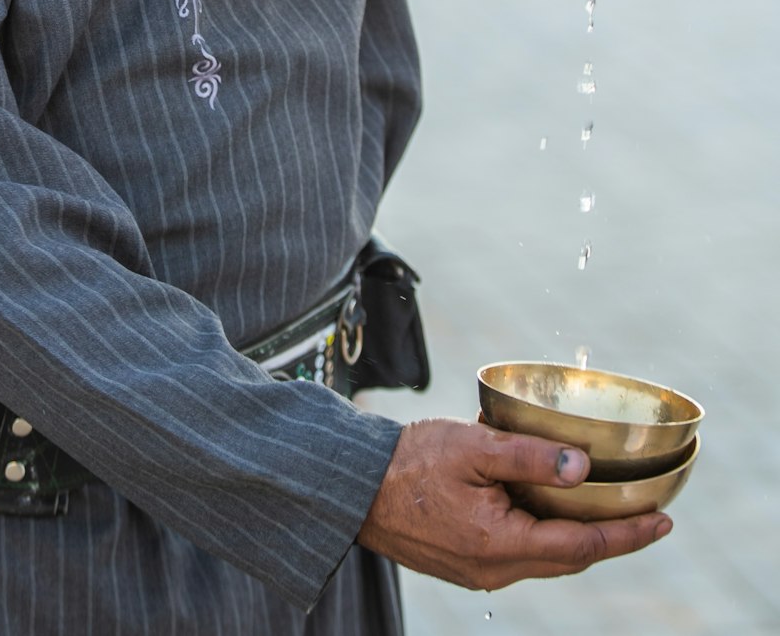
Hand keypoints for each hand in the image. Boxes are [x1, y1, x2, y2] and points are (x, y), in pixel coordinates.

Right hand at [357, 418, 671, 590]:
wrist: (353, 487)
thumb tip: (583, 468)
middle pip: (569, 557)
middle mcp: (493, 570)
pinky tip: (544, 505)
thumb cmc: (408, 460)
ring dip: (576, 536)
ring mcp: (478, 572)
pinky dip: (542, 533)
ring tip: (602, 508)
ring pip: (544, 557)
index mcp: (499, 544)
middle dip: (610, 538)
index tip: (664, 521)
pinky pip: (518, 553)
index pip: (582, 544)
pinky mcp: (464, 564)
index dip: (628, 534)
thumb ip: (528, 456)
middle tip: (646, 515)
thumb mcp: (472, 446)